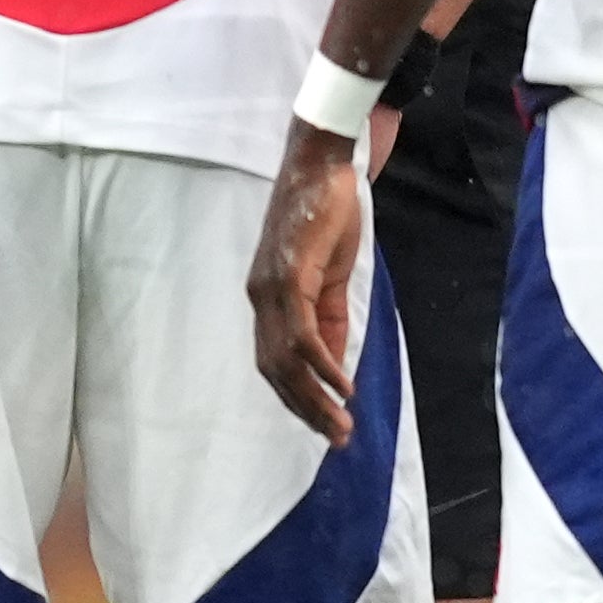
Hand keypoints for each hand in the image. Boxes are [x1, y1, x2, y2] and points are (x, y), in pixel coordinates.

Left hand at [246, 123, 371, 444]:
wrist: (322, 164)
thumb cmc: (326, 215)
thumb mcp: (331, 277)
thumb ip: (329, 320)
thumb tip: (334, 366)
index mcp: (267, 298)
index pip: (274, 361)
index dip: (297, 396)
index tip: (323, 423)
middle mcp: (260, 298)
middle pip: (276, 370)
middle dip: (305, 409)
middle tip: (335, 438)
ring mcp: (270, 289)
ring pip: (286, 360)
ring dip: (315, 398)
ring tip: (341, 424)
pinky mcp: (289, 277)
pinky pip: (303, 334)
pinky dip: (322, 364)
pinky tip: (341, 386)